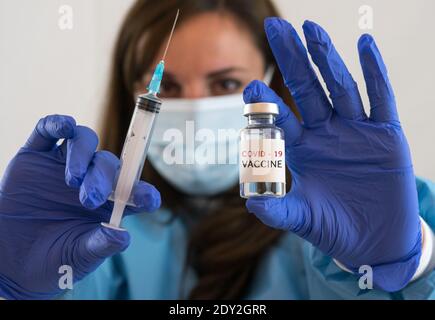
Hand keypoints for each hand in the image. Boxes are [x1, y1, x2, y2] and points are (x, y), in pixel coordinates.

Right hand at [0, 115, 160, 298]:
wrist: (10, 261)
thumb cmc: (53, 260)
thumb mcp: (79, 257)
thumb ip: (101, 245)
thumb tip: (123, 235)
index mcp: (110, 204)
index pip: (134, 190)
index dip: (144, 192)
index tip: (148, 200)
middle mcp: (91, 180)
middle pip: (108, 164)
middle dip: (103, 178)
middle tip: (91, 199)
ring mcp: (63, 166)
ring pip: (84, 141)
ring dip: (83, 155)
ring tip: (73, 179)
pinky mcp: (35, 157)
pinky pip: (48, 131)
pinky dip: (57, 123)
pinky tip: (64, 126)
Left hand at [243, 18, 420, 291]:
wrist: (374, 242)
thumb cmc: (334, 227)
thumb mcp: (302, 218)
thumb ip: (277, 209)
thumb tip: (251, 203)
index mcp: (303, 148)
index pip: (281, 118)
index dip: (266, 104)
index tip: (249, 88)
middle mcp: (327, 133)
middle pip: (308, 89)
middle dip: (293, 59)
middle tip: (276, 28)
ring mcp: (356, 131)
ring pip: (340, 88)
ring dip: (327, 59)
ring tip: (312, 29)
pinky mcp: (386, 135)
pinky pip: (380, 99)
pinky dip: (375, 73)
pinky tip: (364, 46)